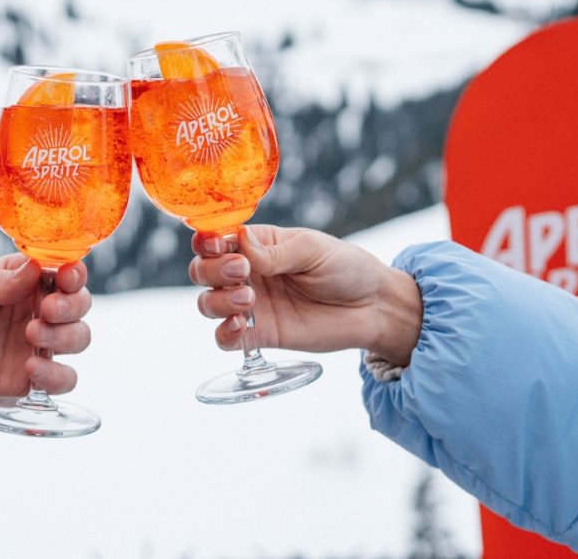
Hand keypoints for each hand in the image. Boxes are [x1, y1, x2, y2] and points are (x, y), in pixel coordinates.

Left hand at [0, 256, 91, 409]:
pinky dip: (57, 375)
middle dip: (72, 306)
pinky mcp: (27, 379)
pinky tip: (29, 368)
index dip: (72, 274)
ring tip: (32, 336)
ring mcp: (34, 345)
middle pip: (79, 305)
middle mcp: (33, 310)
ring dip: (67, 336)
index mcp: (20, 280)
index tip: (65, 279)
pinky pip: (63, 380)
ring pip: (78, 338)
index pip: (61, 271)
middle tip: (46, 310)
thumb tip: (35, 269)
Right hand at [191, 225, 422, 365]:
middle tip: (242, 272)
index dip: (208, 241)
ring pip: (208, 304)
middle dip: (213, 270)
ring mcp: (250, 305)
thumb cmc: (346, 268)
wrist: (373, 307)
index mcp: (257, 244)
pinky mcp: (260, 335)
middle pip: (203, 271)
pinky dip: (224, 334)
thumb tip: (240, 242)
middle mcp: (247, 274)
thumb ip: (275, 251)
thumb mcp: (313, 250)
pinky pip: (226, 339)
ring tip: (249, 299)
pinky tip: (239, 327)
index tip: (220, 245)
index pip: (216, 239)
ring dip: (217, 301)